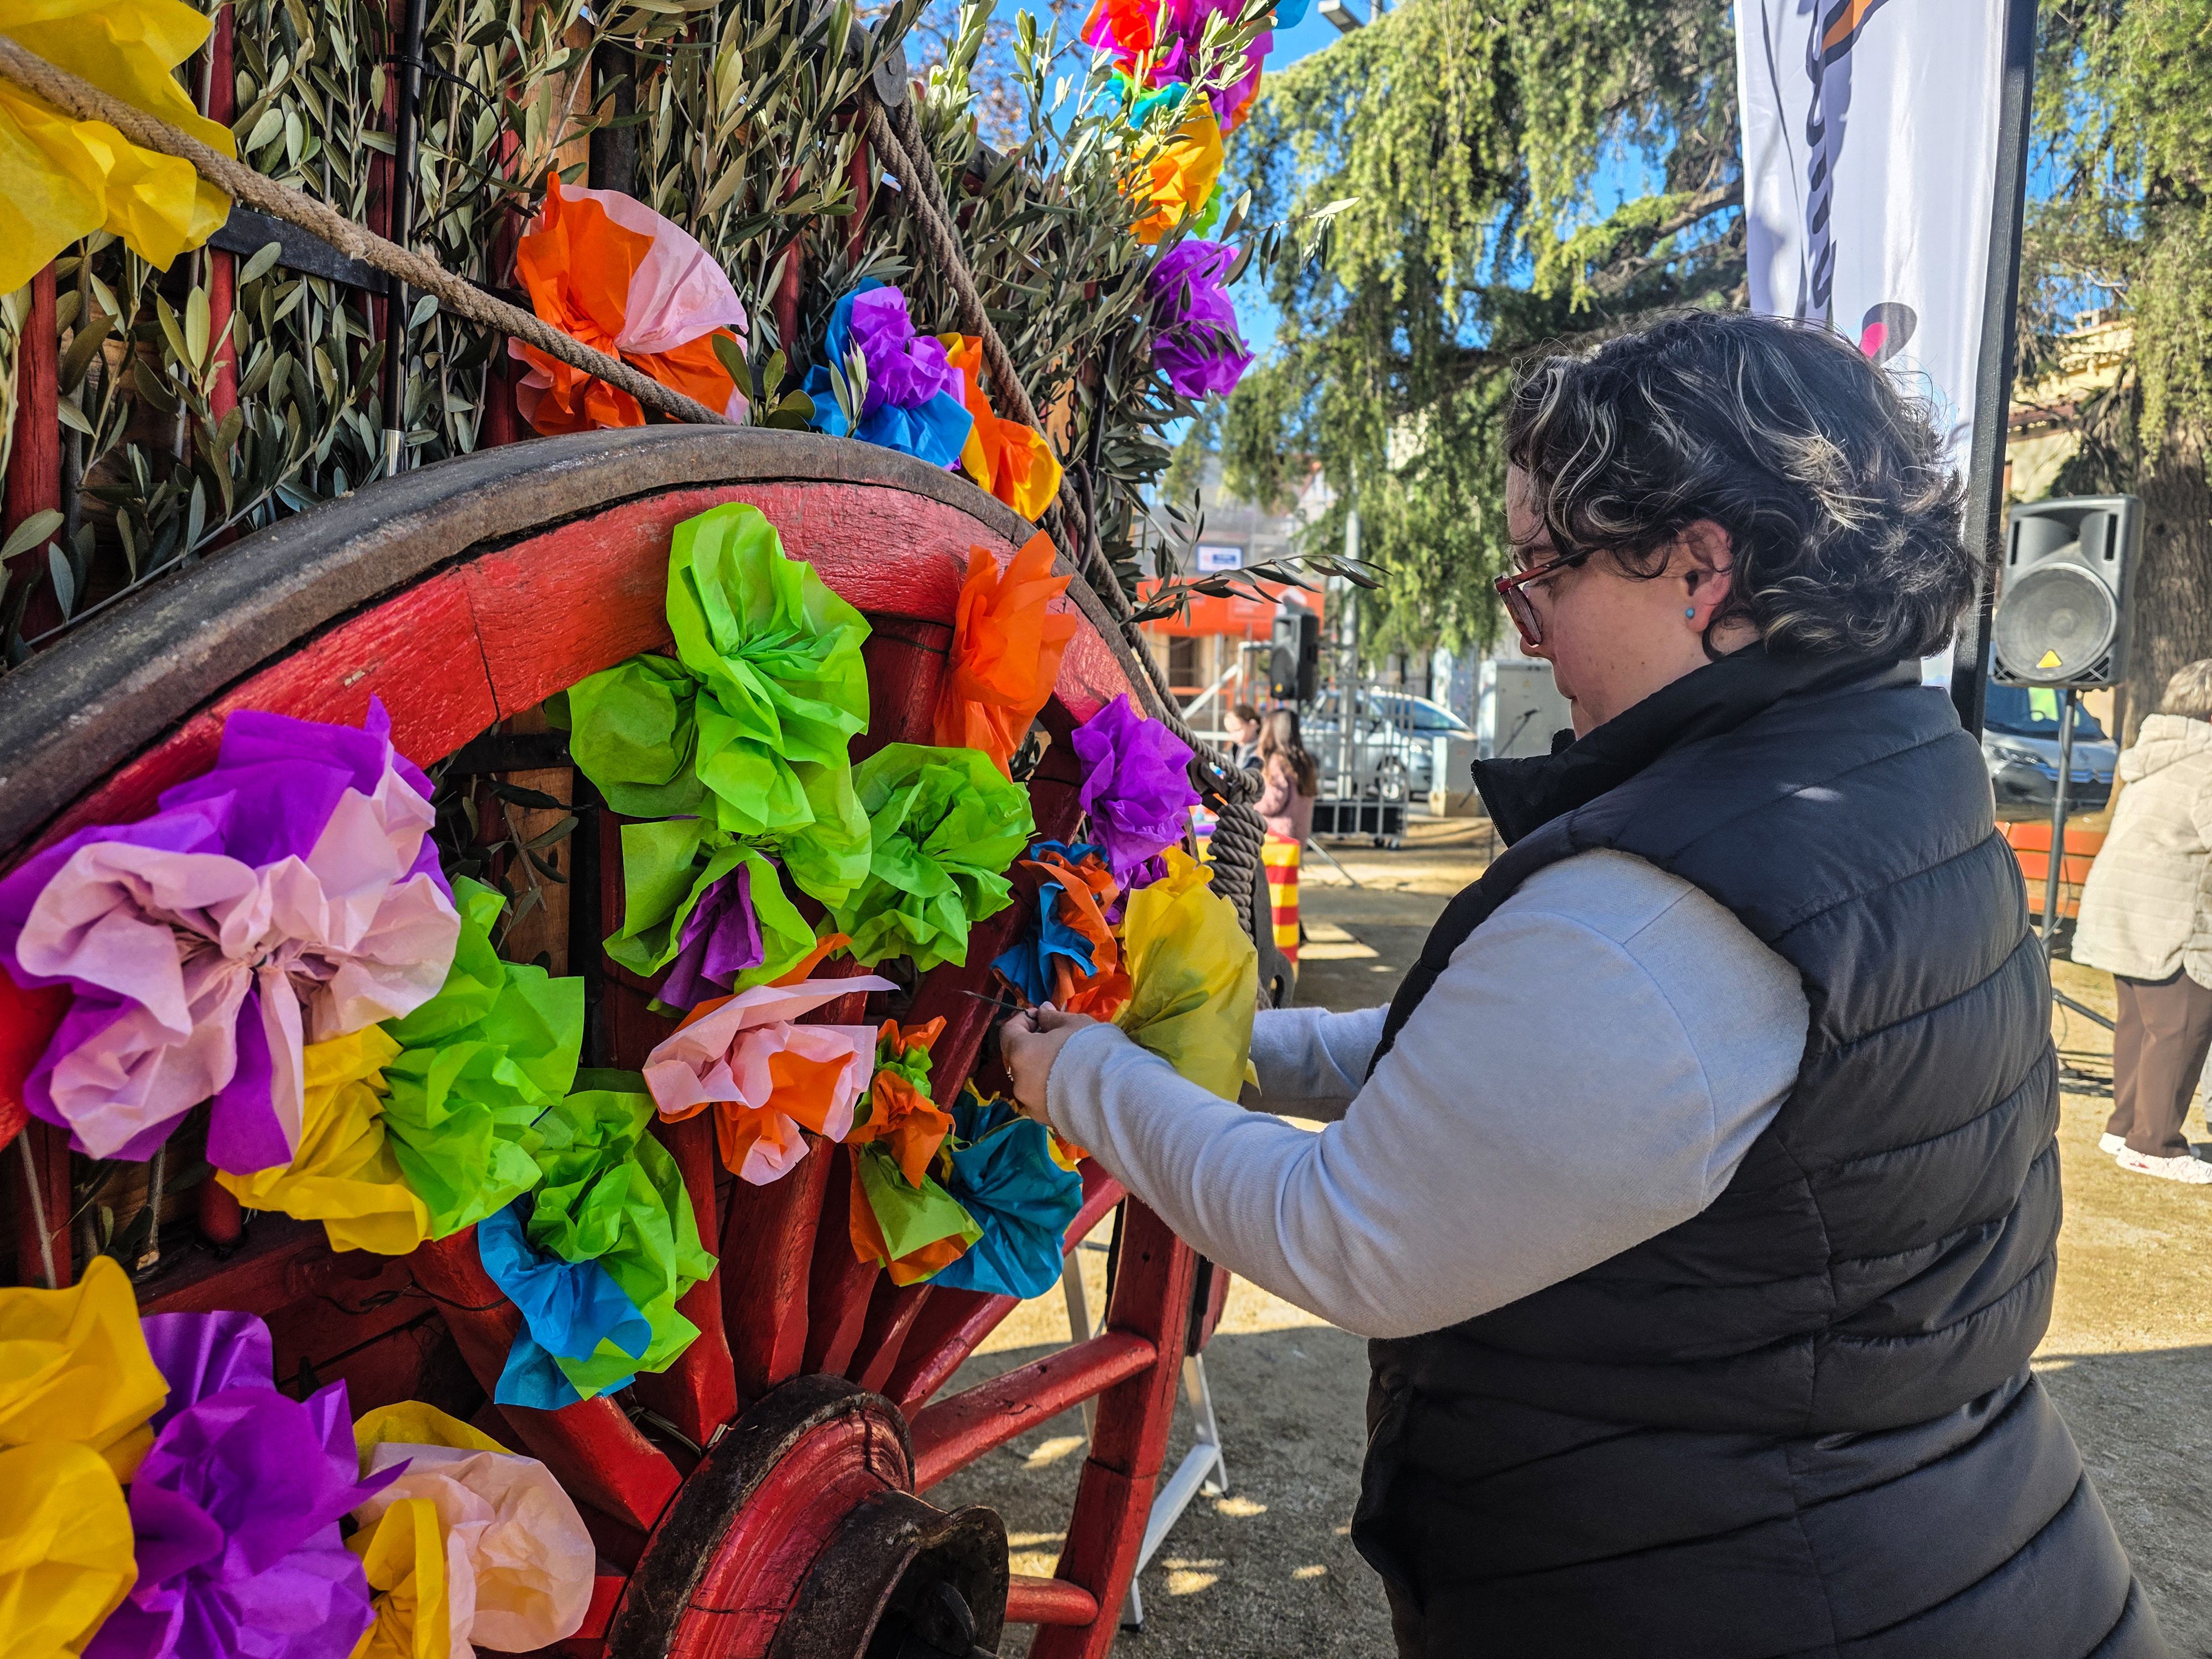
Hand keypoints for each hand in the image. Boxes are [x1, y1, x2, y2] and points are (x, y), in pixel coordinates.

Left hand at [998, 1003, 1100, 1124]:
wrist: (1115, 1095)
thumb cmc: (1092, 1050)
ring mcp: (1031, 1104)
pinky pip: (1042, 1098)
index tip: (1040, 1016)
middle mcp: (1019, 1081)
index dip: (1022, 1020)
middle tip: (1056, 1038)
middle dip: (1033, 1045)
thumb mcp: (1075, 1024)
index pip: (1008, 1032)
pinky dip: (1051, 1089)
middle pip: (1018, 1058)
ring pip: (1030, 1080)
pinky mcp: (1045, 1119)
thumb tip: (1042, 1011)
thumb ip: (1052, 1017)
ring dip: (1042, 1069)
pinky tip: (1072, 1084)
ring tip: (1068, 1064)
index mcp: (1021, 1053)